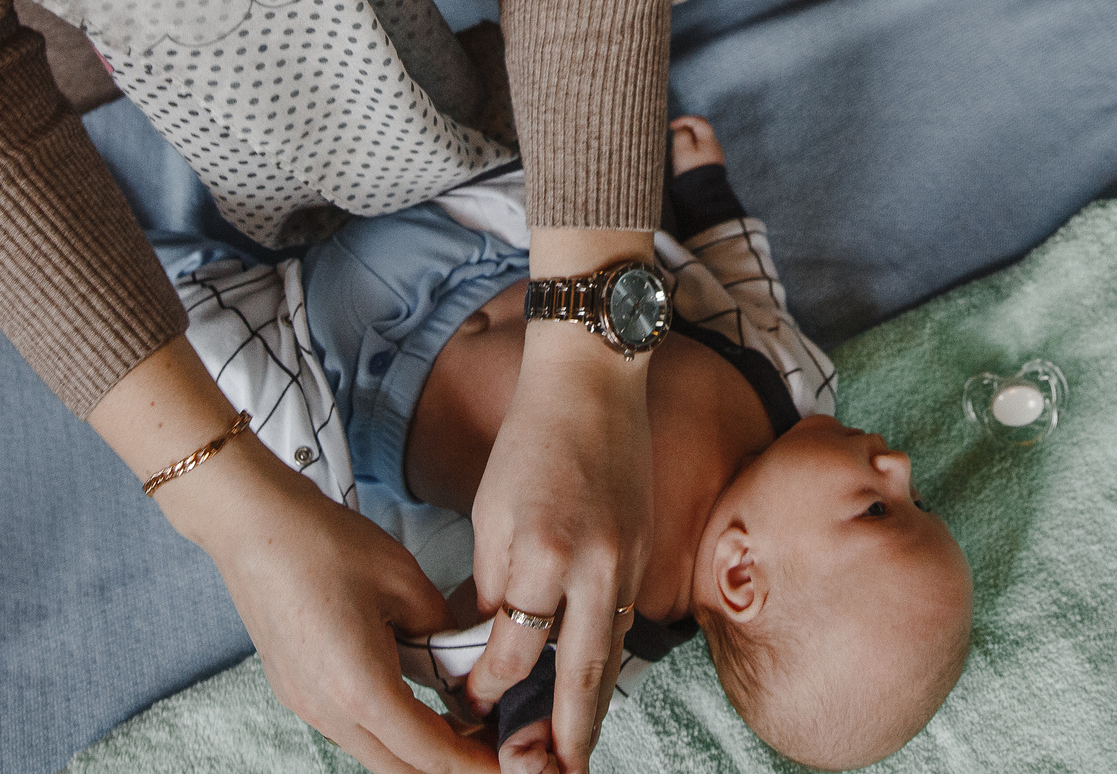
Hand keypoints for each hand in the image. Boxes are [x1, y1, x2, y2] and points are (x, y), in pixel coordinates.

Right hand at [165, 439, 494, 773]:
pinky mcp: (295, 691)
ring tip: (459, 726)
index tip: (507, 762)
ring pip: (373, 753)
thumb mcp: (404, 580)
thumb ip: (441, 630)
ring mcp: (305, 705)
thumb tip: (457, 657)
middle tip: (491, 747)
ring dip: (416, 749)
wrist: (250, 524)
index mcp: (361, 690)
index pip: (430, 753)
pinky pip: (349, 730)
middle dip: (447, 766)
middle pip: (400, 769)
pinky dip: (387, 730)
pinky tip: (412, 703)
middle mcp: (328, 712)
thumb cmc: (324, 543)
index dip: (474, 764)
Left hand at [466, 230, 654, 773]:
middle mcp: (592, 567)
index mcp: (541, 552)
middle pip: (578, 678)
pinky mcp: (645, 553)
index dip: (488, 686)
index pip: (512, 649)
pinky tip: (589, 693)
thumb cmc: (532, 439)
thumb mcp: (491, 511)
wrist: (596, 380)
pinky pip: (623, 625)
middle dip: (561, 740)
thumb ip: (492, 583)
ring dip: (590, 714)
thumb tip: (485, 642)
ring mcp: (627, 562)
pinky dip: (605, 665)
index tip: (471, 707)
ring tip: (570, 758)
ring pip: (608, 660)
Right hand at [668, 114, 722, 172]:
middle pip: (700, 131)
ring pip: (699, 143)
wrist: (703, 195)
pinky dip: (690, 153)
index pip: (698, 121)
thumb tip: (682, 129)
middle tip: (674, 139)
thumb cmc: (692, 171)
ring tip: (674, 154)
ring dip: (686, 144)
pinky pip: (700, 154)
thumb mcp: (682, 149)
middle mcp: (715, 146)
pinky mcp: (711, 166)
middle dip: (685, 133)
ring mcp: (714, 157)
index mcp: (709, 139)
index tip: (671, 127)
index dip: (683, 120)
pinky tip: (682, 163)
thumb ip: (681, 134)